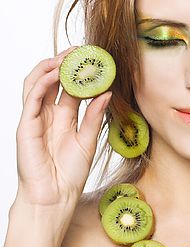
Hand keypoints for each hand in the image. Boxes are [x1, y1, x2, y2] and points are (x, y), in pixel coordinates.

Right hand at [14, 47, 111, 207]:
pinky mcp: (25, 126)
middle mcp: (49, 114)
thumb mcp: (88, 140)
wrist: (55, 197)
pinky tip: (54, 74)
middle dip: (65, 63)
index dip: (81, 72)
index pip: (71, 87)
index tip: (96, 58)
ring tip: (67, 56)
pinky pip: (31, 99)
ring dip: (50, 67)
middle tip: (81, 50)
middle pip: (53, 80)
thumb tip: (106, 92)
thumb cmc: (70, 174)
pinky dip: (41, 83)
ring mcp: (35, 118)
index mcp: (64, 117)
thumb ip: (94, 116)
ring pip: (37, 83)